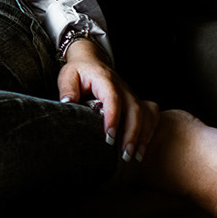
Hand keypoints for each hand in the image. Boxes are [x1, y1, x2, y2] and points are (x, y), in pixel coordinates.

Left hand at [57, 38, 154, 161]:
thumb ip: (67, 89)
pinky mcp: (135, 101)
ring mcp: (131, 94)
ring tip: (134, 157)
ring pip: (144, 114)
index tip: (109, 137)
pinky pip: (150, 115)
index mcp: (105, 79)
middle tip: (124, 155)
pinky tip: (142, 149)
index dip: (113, 118)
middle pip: (134, 110)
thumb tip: (67, 104)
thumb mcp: (67, 76)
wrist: (91, 61)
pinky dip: (149, 132)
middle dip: (131, 133)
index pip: (113, 99)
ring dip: (141, 136)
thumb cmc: (78, 71)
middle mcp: (123, 87)